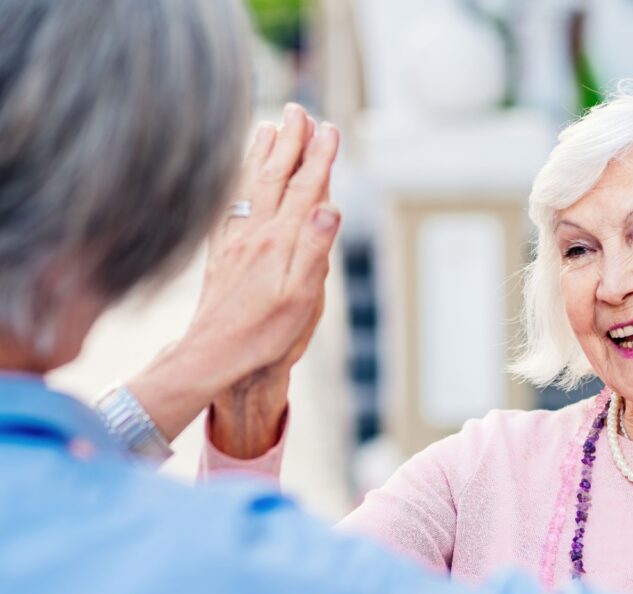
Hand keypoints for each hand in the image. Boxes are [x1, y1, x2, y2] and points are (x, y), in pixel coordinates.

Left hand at [124, 104, 340, 450]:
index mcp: (281, 241)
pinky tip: (239, 172)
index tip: (330, 128)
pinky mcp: (221, 251)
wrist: (214, 355)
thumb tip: (330, 207)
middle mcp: (256, 233)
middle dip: (291, 142)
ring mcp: (236, 240)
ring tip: (271, 126)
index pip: (307, 189)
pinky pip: (231, 202)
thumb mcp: (303, 298)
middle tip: (300, 111)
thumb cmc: (265, 334)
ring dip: (263, 153)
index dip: (320, 158)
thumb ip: (315, 249)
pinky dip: (238, 178)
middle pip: (276, 176)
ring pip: (251, 184)